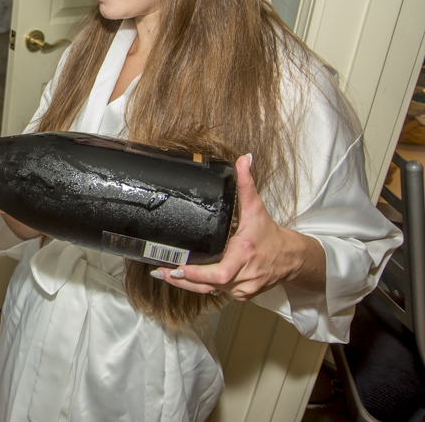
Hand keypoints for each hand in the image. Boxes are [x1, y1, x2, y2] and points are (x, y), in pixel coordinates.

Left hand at [152, 155, 323, 300]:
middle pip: (208, 285)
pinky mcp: (242, 294)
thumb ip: (246, 184)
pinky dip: (201, 286)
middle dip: (183, 280)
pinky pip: (217, 292)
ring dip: (187, 285)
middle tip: (161, 271)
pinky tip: (184, 279)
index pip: (219, 273)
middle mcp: (244, 275)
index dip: (197, 274)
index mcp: (244, 254)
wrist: (292, 259)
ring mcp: (243, 288)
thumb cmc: (271, 236)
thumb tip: (244, 159)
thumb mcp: (256, 208)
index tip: (178, 269)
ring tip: (165, 274)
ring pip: (210, 291)